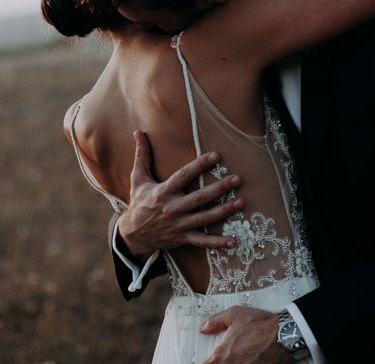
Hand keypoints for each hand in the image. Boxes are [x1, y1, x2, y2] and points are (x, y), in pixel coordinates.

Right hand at [117, 131, 243, 257]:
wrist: (132, 234)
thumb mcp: (137, 178)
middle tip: (237, 179)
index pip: (184, 176)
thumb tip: (138, 132)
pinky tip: (233, 241)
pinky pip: (202, 241)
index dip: (200, 165)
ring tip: (241, 202)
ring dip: (224, 211)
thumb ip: (142, 155)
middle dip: (219, 188)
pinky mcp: (183, 238)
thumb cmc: (139, 202)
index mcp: (163, 192)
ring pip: (204, 218)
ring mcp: (179, 225)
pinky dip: (217, 243)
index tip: (216, 156)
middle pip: (199, 197)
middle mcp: (172, 208)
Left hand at [200, 307, 289, 363]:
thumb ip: (215, 321)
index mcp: (222, 355)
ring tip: (232, 357)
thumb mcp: (234, 314)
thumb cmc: (260, 324)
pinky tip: (243, 359)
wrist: (285, 335)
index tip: (204, 360)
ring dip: (228, 363)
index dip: (203, 363)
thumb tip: (204, 328)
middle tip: (216, 358)